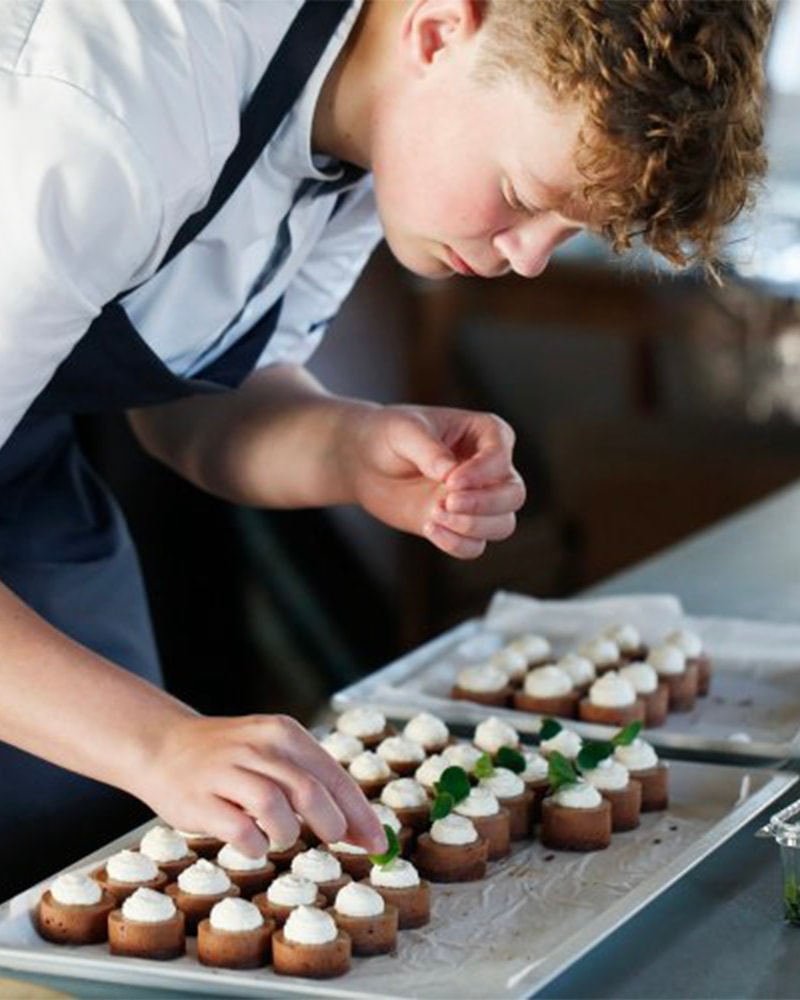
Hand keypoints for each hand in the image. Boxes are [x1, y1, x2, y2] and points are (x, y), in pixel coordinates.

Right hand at [130, 713, 386, 857]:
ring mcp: (227, 772)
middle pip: (309, 790)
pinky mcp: (200, 800)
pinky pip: (240, 830)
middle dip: (332, 823)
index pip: (334, 775)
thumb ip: (310, 781)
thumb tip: (358, 825)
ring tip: (280, 837)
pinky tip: (252, 842)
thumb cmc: (228, 757)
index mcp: (283, 733)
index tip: (377, 842)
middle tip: (334, 840)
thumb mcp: (272, 752)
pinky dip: (255, 844)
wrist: (163, 744)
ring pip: (275, 808)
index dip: (360, 813)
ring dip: (287, 833)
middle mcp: (258, 747)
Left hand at [344, 404, 525, 558]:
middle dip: (484, 504)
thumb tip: (449, 472)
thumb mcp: (403, 430)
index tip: (450, 481)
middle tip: (447, 503)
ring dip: (472, 527)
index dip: (482, 473)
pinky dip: (457, 544)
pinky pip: (474, 546)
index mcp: (486, 434)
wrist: (365, 461)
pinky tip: (429, 529)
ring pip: (502, 525)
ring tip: (434, 515)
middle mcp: (489, 469)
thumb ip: (428, 449)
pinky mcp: (459, 525)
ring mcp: (477, 500)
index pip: (502, 457)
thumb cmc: (388, 434)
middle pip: (513, 495)